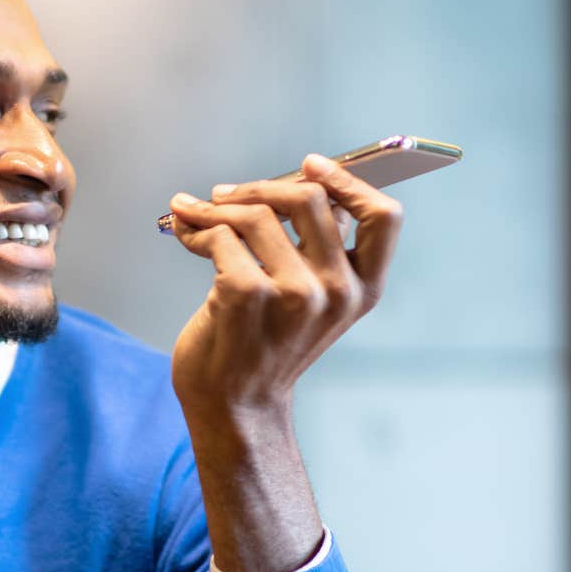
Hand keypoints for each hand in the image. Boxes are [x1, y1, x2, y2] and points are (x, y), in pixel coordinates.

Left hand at [164, 153, 401, 418]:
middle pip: (309, 198)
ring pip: (256, 214)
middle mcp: (336, 291)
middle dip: (260, 187)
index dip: (349, 181)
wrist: (235, 406)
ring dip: (216, 208)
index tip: (311, 165)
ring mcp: (294, 293)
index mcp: (362, 289)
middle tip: (226, 194)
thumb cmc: (266, 347)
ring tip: (195, 214)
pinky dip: (196, 229)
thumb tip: (303, 183)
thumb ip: (319, 249)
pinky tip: (186, 235)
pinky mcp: (247, 294)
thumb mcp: (311, 301)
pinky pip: (220, 235)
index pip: (384, 217)